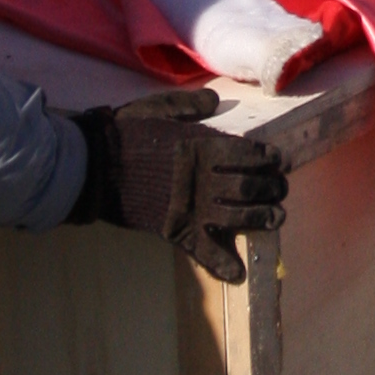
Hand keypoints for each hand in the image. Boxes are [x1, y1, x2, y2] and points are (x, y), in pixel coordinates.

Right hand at [74, 92, 287, 285]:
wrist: (93, 165)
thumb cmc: (123, 133)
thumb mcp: (156, 109)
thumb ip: (188, 107)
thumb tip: (214, 101)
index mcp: (201, 145)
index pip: (248, 153)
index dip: (267, 158)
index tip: (278, 161)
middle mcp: (203, 177)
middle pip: (249, 185)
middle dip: (272, 187)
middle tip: (281, 189)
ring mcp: (191, 206)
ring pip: (238, 216)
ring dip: (262, 218)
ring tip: (277, 218)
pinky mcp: (175, 229)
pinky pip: (204, 251)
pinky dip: (221, 264)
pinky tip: (237, 273)